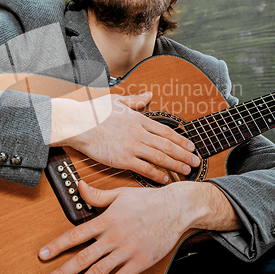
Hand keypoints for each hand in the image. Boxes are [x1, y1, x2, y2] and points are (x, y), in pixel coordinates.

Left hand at [39, 180, 188, 273]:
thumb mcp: (120, 193)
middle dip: (62, 272)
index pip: (76, 235)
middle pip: (83, 258)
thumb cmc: (148, 200)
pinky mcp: (140, 261)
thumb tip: (79, 187)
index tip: (42, 255)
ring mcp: (127, 251)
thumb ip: (97, 195)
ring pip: (98, 271)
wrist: (175, 208)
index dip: (57, 246)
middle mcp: (114, 237)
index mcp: (107, 220)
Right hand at [51, 92, 199, 183]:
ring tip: (187, 170)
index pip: (165, 130)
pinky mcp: (122, 159)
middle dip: (184, 154)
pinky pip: (144, 168)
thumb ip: (135, 100)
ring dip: (176, 164)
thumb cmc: (94, 112)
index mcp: (138, 119)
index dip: (180, 139)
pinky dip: (157, 174)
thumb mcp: (117, 100)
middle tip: (196, 161)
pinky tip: (165, 178)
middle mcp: (138, 132)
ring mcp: (132, 146)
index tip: (190, 146)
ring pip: (160, 156)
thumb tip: (148, 95)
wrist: (78, 123)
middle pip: (168, 144)